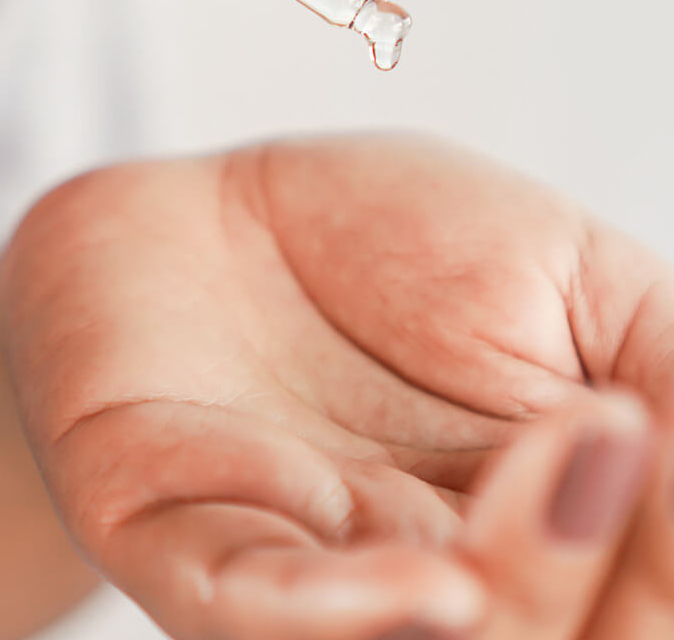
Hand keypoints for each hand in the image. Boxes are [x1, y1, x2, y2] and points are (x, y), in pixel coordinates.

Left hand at [1, 135, 673, 637]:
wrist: (226, 205)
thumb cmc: (393, 239)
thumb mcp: (570, 277)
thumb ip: (664, 366)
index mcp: (523, 532)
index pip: (622, 599)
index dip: (655, 556)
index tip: (639, 423)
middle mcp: (416, 579)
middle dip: (595, 568)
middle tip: (603, 425)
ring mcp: (298, 575)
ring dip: (517, 594)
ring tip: (565, 455)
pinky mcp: (178, 538)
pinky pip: (248, 611)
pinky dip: (332, 613)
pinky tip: (430, 579)